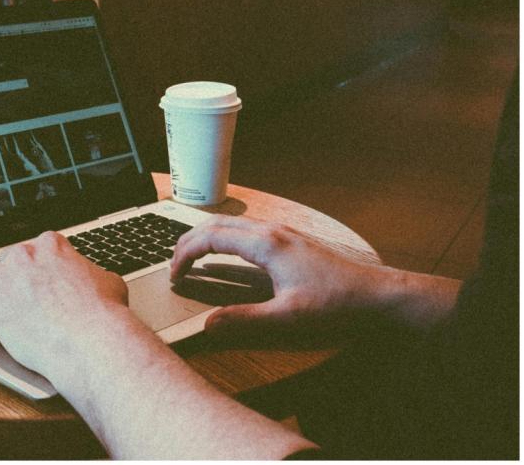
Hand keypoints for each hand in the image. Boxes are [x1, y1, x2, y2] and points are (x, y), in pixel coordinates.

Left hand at [0, 231, 131, 379]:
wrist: (91, 342)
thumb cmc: (103, 314)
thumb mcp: (108, 281)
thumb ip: (90, 274)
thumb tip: (93, 279)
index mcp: (50, 245)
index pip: (36, 247)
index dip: (39, 265)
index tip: (42, 277)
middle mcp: (23, 256)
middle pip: (10, 259)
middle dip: (17, 276)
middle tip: (26, 295)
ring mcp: (3, 280)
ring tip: (3, 303)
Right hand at [171, 215, 393, 335]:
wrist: (377, 293)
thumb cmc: (337, 304)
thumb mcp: (288, 318)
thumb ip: (244, 320)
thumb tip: (207, 325)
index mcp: (266, 244)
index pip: (210, 238)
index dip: (185, 255)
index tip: (174, 275)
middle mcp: (271, 230)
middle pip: (215, 224)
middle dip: (188, 241)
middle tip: (172, 266)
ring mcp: (281, 231)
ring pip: (230, 224)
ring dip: (205, 237)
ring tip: (190, 259)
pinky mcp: (290, 239)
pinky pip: (245, 229)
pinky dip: (223, 238)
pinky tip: (225, 255)